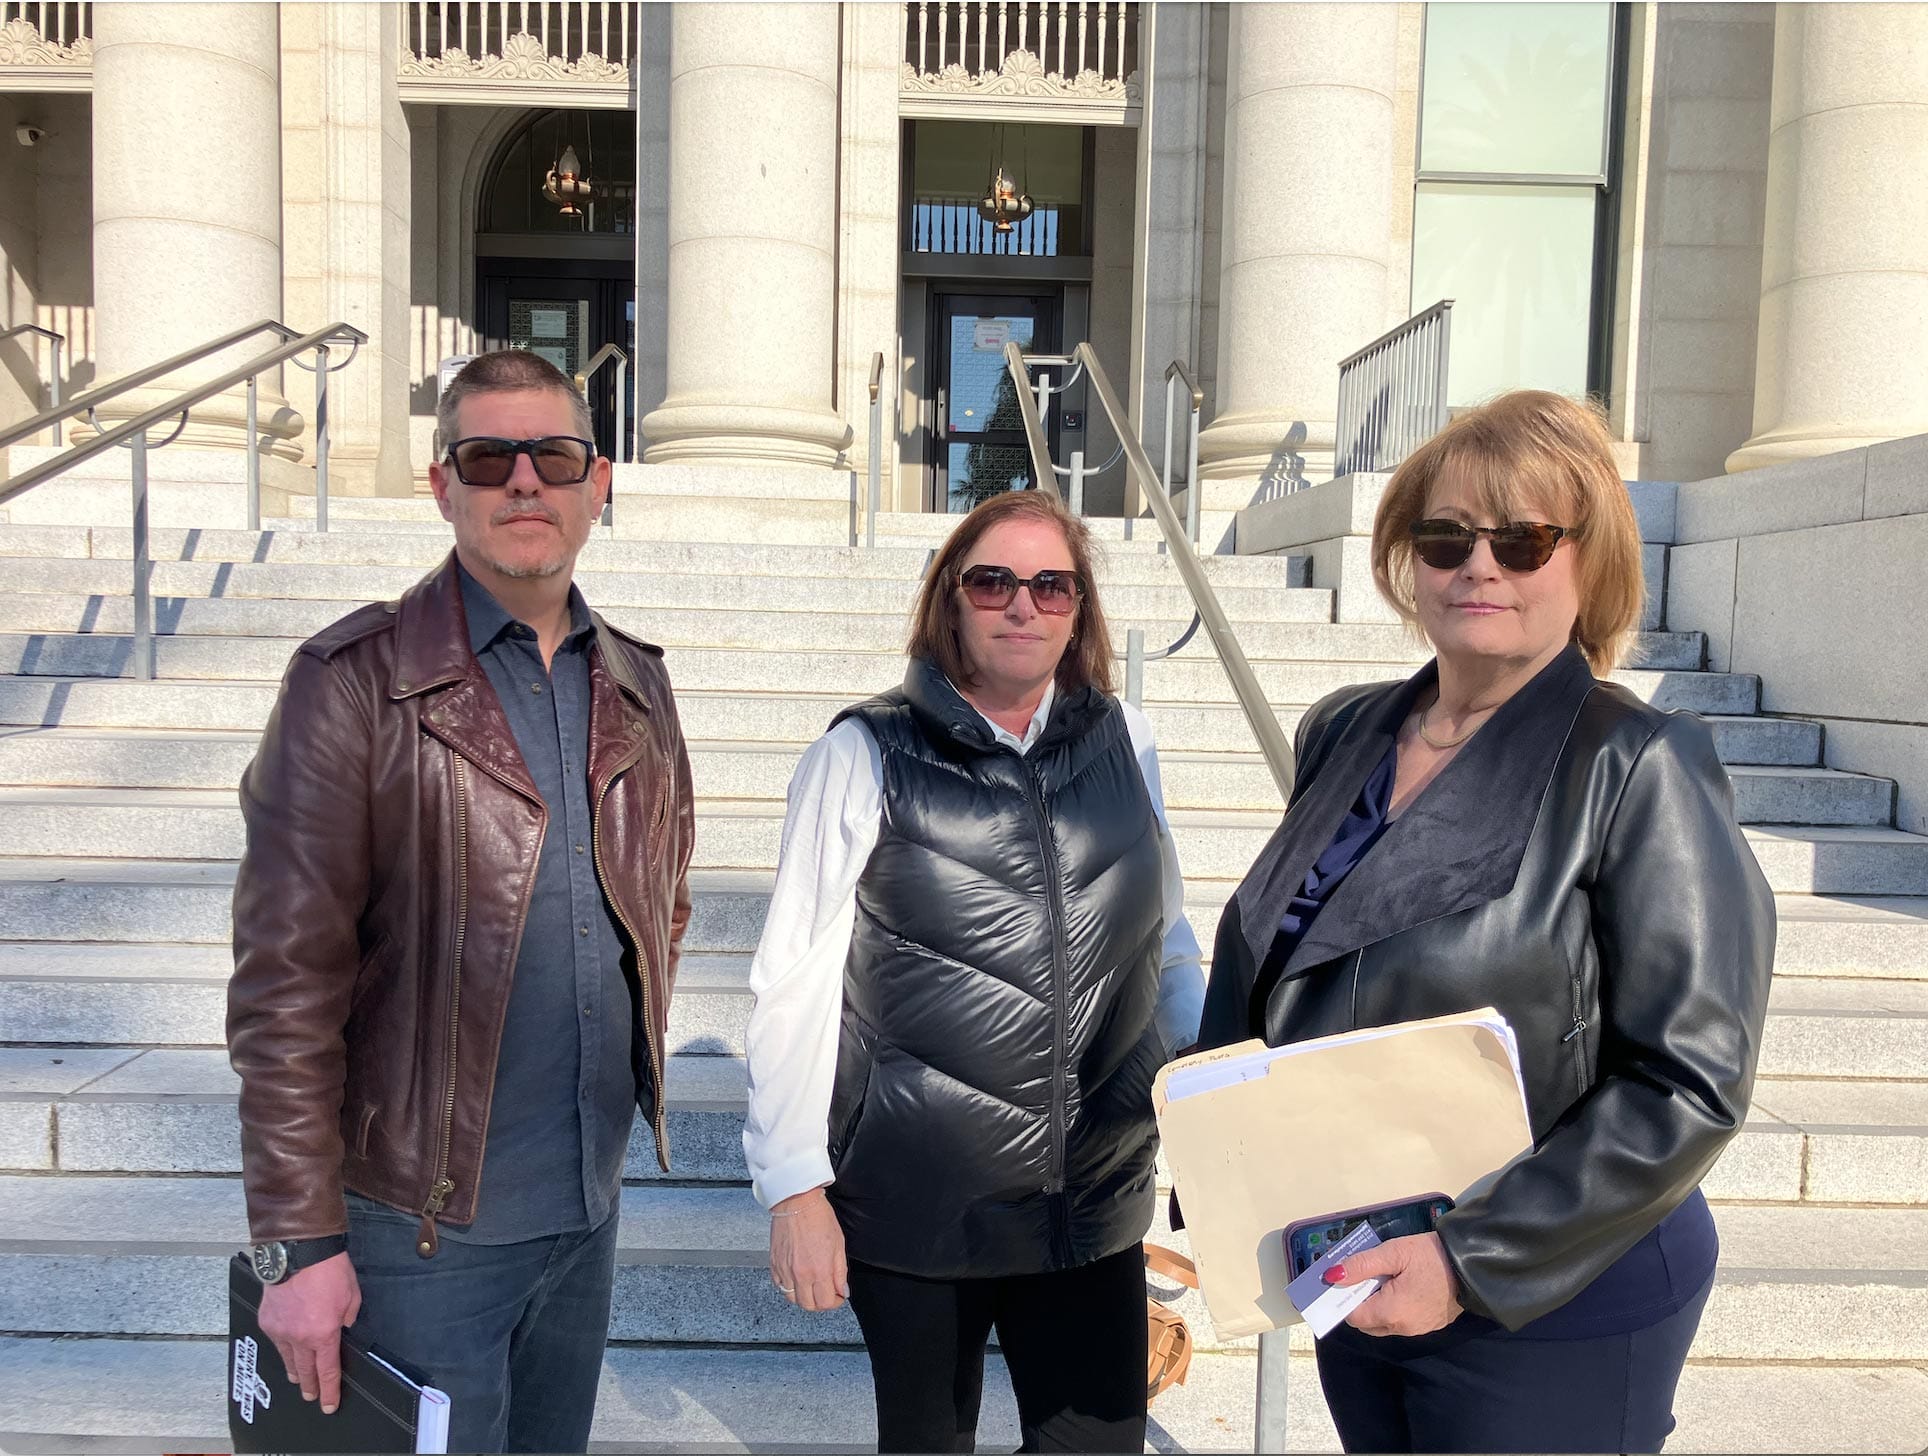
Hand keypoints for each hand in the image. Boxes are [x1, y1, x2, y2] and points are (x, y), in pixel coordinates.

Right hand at [258, 1252, 361, 1412]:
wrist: (299, 1252)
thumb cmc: (329, 1270)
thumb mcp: (352, 1296)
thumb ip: (348, 1318)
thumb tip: (341, 1327)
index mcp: (324, 1335)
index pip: (328, 1372)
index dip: (329, 1391)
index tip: (329, 1404)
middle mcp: (300, 1338)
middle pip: (305, 1371)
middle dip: (310, 1387)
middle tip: (312, 1396)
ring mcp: (281, 1330)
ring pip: (287, 1359)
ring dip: (294, 1370)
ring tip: (297, 1378)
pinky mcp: (267, 1320)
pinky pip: (276, 1340)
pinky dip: (282, 1346)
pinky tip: (285, 1348)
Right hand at [769, 1188, 847, 1312]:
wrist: (797, 1202)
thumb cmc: (818, 1217)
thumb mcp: (838, 1244)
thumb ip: (840, 1272)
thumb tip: (842, 1290)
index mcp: (820, 1270)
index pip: (825, 1303)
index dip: (834, 1302)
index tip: (837, 1295)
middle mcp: (801, 1274)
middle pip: (808, 1305)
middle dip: (820, 1303)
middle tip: (826, 1292)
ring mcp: (785, 1271)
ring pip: (793, 1299)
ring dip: (804, 1297)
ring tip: (812, 1286)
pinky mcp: (774, 1265)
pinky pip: (780, 1286)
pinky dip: (788, 1287)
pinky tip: (797, 1278)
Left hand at [1330, 1232, 1462, 1337]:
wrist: (1473, 1264)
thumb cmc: (1431, 1256)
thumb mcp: (1393, 1253)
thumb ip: (1361, 1265)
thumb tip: (1333, 1277)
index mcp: (1391, 1313)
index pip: (1353, 1316)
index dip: (1344, 1298)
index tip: (1345, 1279)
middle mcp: (1403, 1328)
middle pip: (1367, 1323)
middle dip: (1360, 1301)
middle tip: (1365, 1275)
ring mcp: (1418, 1329)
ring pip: (1384, 1323)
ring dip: (1377, 1304)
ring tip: (1384, 1277)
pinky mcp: (1431, 1325)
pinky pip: (1401, 1320)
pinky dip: (1394, 1306)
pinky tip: (1401, 1284)